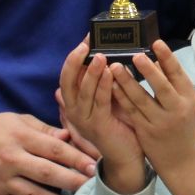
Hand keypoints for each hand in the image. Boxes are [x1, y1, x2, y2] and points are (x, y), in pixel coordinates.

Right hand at [0, 107, 96, 194]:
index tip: (94, 166)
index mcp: (19, 137)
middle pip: (47, 173)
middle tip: (94, 188)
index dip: (76, 158)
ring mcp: (1, 181)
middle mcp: (10, 159)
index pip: (53, 149)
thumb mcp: (18, 121)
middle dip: (73, 182)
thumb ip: (45, 130)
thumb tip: (71, 137)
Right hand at [58, 40, 143, 181]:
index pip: (68, 75)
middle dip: (75, 61)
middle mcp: (75, 111)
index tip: (86, 39)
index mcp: (75, 103)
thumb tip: (109, 52)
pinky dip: (104, 86)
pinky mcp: (98, 126)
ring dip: (91, 72)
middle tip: (85, 44)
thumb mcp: (110, 98)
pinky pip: (99, 102)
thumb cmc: (120, 124)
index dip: (74, 56)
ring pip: (83, 91)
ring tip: (100, 55)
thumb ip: (105, 79)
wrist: (127, 156)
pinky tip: (111, 73)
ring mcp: (84, 120)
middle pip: (67, 81)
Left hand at [110, 43, 194, 172]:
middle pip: (162, 87)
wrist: (182, 159)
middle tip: (135, 55)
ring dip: (127, 82)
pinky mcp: (146, 131)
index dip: (167, 58)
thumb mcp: (186, 102)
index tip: (156, 42)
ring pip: (141, 99)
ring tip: (115, 67)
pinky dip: (121, 97)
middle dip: (148, 71)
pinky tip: (111, 85)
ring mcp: (160, 122)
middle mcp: (177, 109)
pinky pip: (130, 111)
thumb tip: (155, 58)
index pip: (178, 74)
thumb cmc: (183, 124)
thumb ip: (173, 83)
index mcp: (189, 97)